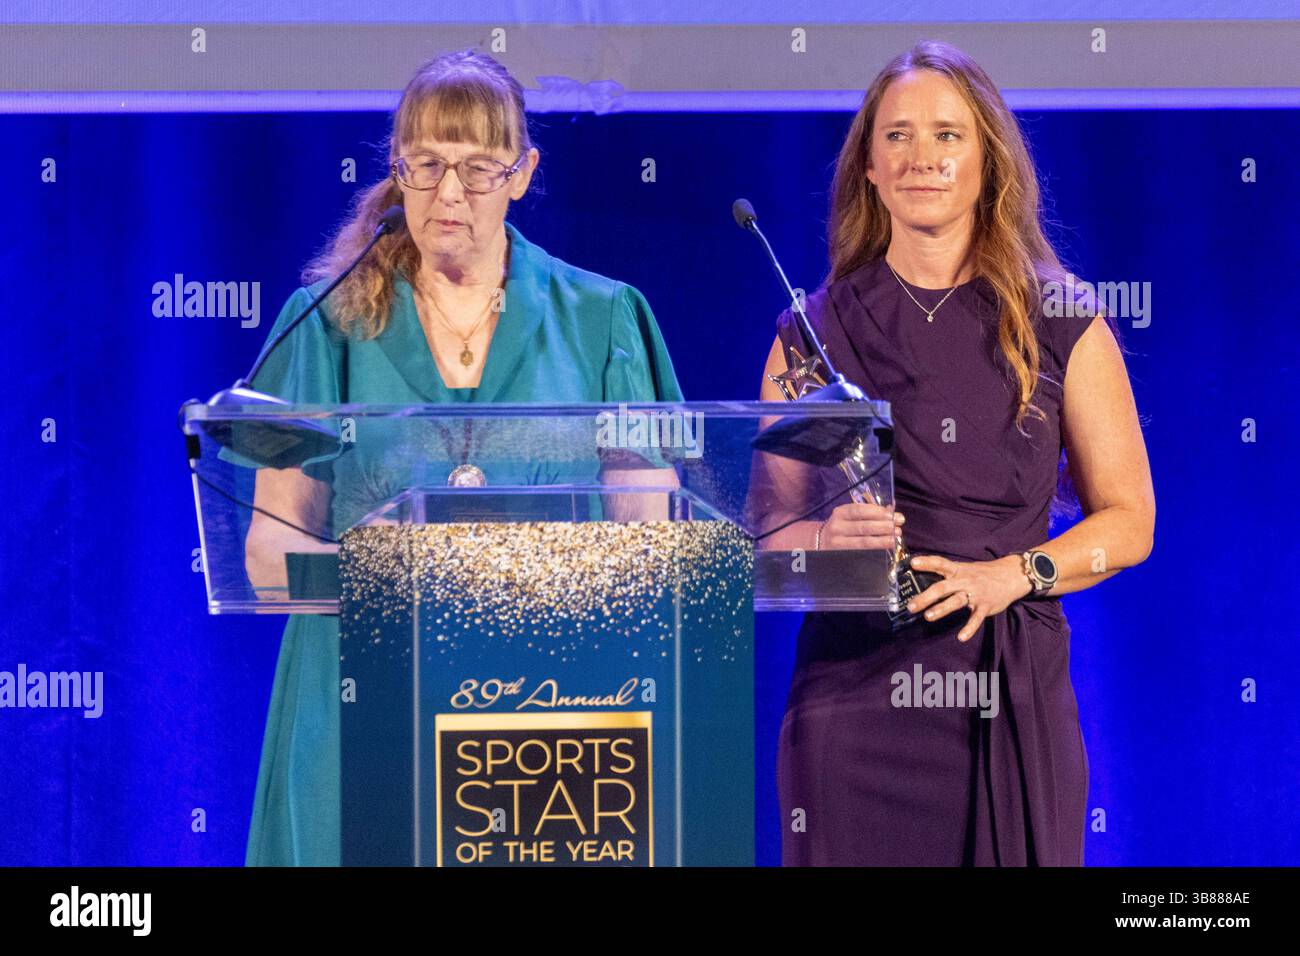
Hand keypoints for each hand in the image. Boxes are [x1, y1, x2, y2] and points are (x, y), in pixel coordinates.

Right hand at [818, 502, 904, 550]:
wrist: (820, 542)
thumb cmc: (841, 526)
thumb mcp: (849, 516)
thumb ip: (868, 513)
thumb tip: (891, 510)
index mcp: (840, 513)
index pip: (860, 510)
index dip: (877, 512)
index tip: (892, 515)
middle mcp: (837, 527)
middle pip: (863, 527)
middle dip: (884, 527)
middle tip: (898, 527)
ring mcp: (838, 543)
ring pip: (863, 542)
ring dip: (882, 540)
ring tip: (894, 539)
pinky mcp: (841, 556)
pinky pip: (861, 554)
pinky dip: (875, 551)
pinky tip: (885, 549)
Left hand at [905, 554, 1031, 641]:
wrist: (1011, 575)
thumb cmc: (982, 573)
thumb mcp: (964, 569)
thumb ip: (947, 574)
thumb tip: (923, 578)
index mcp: (958, 570)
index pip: (940, 563)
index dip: (927, 562)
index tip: (912, 563)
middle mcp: (965, 581)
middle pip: (943, 587)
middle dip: (926, 597)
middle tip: (911, 606)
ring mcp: (975, 593)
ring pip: (956, 601)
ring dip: (942, 609)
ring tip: (928, 616)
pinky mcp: (986, 606)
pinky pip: (976, 618)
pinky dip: (969, 628)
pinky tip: (961, 637)